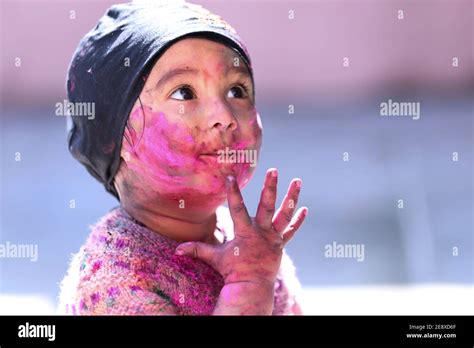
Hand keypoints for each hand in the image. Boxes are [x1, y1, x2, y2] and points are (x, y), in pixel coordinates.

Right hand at [175, 168, 307, 286]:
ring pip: (284, 215)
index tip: (231, 175)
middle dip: (270, 187)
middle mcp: (262, 233)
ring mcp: (273, 238)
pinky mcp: (280, 245)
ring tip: (297, 180)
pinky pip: (291, 231)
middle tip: (273, 170)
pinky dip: (298, 221)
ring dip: (291, 197)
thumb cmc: (232, 271)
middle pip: (267, 206)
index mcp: (245, 233)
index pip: (237, 208)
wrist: (251, 287)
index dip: (233, 191)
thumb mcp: (214, 258)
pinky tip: (305, 209)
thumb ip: (197, 250)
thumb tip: (176, 250)